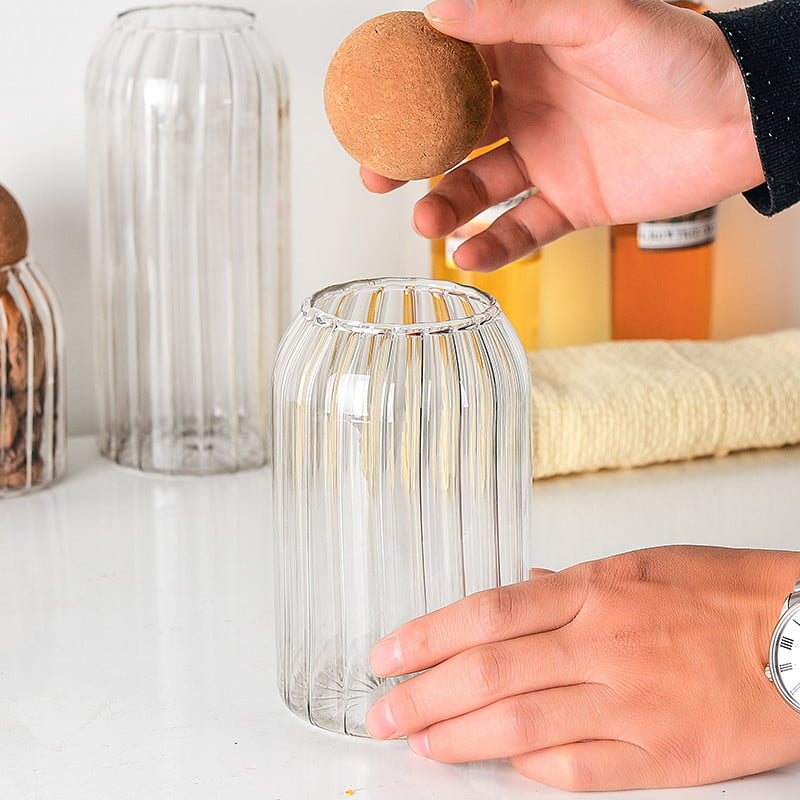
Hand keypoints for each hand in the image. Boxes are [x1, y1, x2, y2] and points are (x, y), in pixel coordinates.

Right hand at [362, 0, 762, 271]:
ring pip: (481, 189)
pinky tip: (470, 256)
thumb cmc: (682, 56)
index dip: (405, 88)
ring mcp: (549, 158)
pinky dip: (496, 246)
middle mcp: (531, 107)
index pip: (450, 70)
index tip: (367, 105)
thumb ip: (516, 13)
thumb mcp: (594, 16)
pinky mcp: (571, 203)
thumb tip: (438, 10)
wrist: (741, 119)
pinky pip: (523, 230)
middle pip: (452, 136)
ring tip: (427, 224)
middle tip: (376, 177)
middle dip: (410, 159)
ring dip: (448, 208)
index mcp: (528, 53)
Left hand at [366, 545, 799, 790]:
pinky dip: (532, 770)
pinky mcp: (662, 757)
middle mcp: (602, 644)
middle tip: (385, 711)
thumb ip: (570, 584)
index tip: (388, 653)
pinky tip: (501, 767)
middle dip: (425, 694)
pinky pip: (580, 770)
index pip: (487, 613)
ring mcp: (630, 703)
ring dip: (460, 737)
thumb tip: (516, 591)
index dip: (428, 635)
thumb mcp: (641, 565)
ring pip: (522, 725)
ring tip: (420, 743)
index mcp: (594, 591)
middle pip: (490, 672)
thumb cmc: (724, 595)